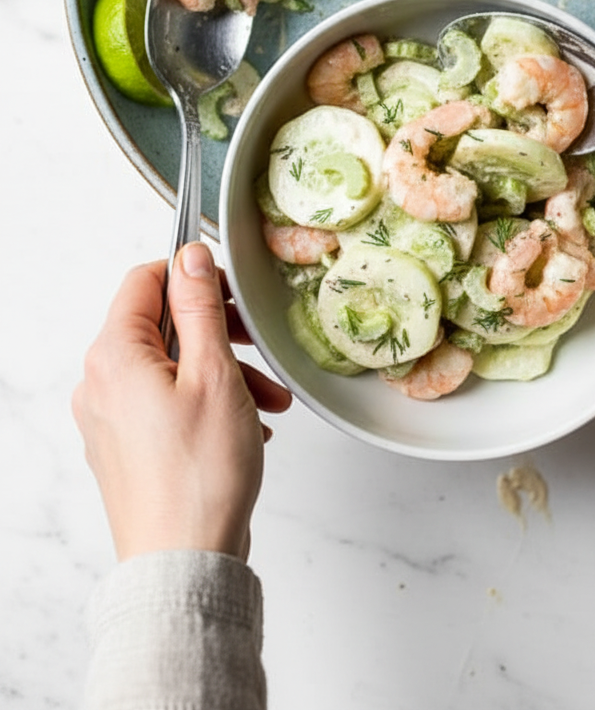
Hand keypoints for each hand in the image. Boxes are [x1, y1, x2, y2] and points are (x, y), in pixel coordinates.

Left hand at [72, 243, 290, 561]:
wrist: (185, 562)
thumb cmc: (200, 476)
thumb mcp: (216, 373)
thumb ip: (201, 307)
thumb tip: (190, 258)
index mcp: (114, 356)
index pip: (144, 281)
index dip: (191, 276)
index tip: (230, 291)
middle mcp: (100, 384)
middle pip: (160, 326)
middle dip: (218, 332)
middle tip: (256, 346)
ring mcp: (109, 420)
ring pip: (170, 367)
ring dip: (222, 371)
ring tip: (267, 400)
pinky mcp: (125, 449)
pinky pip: (166, 403)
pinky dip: (206, 402)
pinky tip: (246, 425)